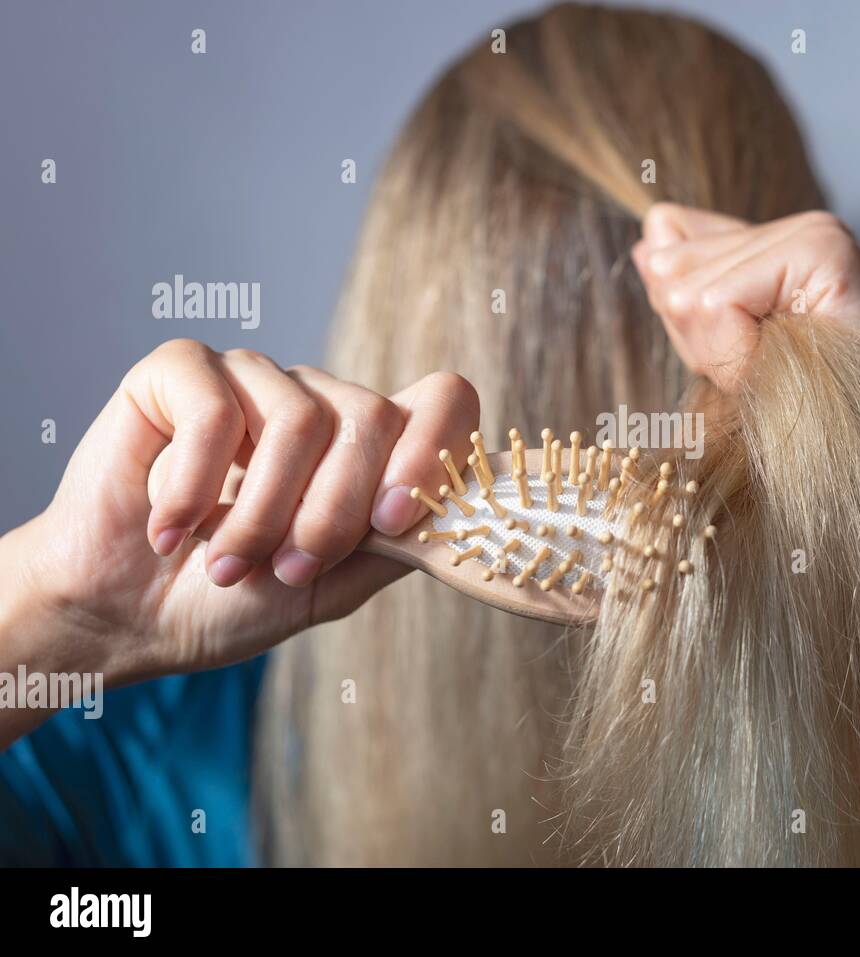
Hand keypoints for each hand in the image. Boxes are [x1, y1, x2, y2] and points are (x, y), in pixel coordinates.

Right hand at [6, 340, 478, 684]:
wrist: (121, 616)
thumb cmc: (230, 598)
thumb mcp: (330, 585)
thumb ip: (393, 545)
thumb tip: (453, 514)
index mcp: (370, 445)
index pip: (445, 400)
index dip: (434, 452)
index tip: (393, 521)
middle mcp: (321, 400)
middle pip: (373, 418)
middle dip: (332, 513)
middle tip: (286, 568)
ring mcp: (253, 378)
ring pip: (301, 419)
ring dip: (259, 514)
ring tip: (225, 563)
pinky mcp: (181, 370)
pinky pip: (215, 411)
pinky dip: (192, 488)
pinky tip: (170, 529)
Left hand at [631, 204, 859, 389]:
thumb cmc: (816, 414)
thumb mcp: (730, 355)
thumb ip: (690, 293)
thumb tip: (647, 244)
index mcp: (773, 240)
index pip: (666, 246)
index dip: (689, 322)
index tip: (749, 356)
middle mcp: (796, 225)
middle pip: (671, 268)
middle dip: (700, 339)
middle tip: (766, 367)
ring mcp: (813, 231)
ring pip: (687, 289)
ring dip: (721, 353)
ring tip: (783, 366)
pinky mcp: (824, 250)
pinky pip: (717, 300)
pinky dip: (736, 351)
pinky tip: (791, 359)